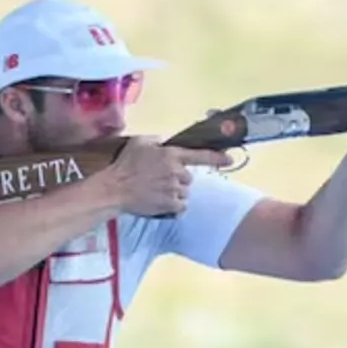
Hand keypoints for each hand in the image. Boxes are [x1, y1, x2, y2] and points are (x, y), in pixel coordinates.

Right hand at [108, 136, 232, 216]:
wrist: (115, 188)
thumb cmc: (125, 164)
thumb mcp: (140, 142)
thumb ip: (157, 141)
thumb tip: (165, 143)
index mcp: (171, 155)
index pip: (200, 155)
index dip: (217, 157)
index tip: (230, 159)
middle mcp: (176, 172)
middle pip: (189, 177)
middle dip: (179, 179)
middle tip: (162, 180)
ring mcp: (174, 189)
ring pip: (185, 192)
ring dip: (175, 192)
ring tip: (158, 192)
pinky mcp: (170, 205)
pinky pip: (180, 206)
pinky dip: (173, 206)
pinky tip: (161, 202)